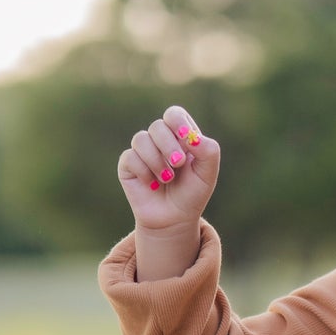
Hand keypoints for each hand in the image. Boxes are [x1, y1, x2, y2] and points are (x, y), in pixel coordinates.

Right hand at [117, 104, 218, 231]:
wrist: (174, 219)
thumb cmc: (192, 194)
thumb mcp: (208, 173)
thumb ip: (208, 151)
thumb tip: (192, 136)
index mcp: (179, 136)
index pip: (174, 115)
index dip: (177, 121)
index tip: (185, 136)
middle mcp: (159, 140)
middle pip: (158, 126)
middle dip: (169, 145)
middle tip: (178, 164)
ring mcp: (142, 151)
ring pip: (141, 139)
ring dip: (157, 161)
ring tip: (167, 179)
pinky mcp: (127, 164)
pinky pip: (130, 157)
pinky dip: (144, 172)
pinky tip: (152, 185)